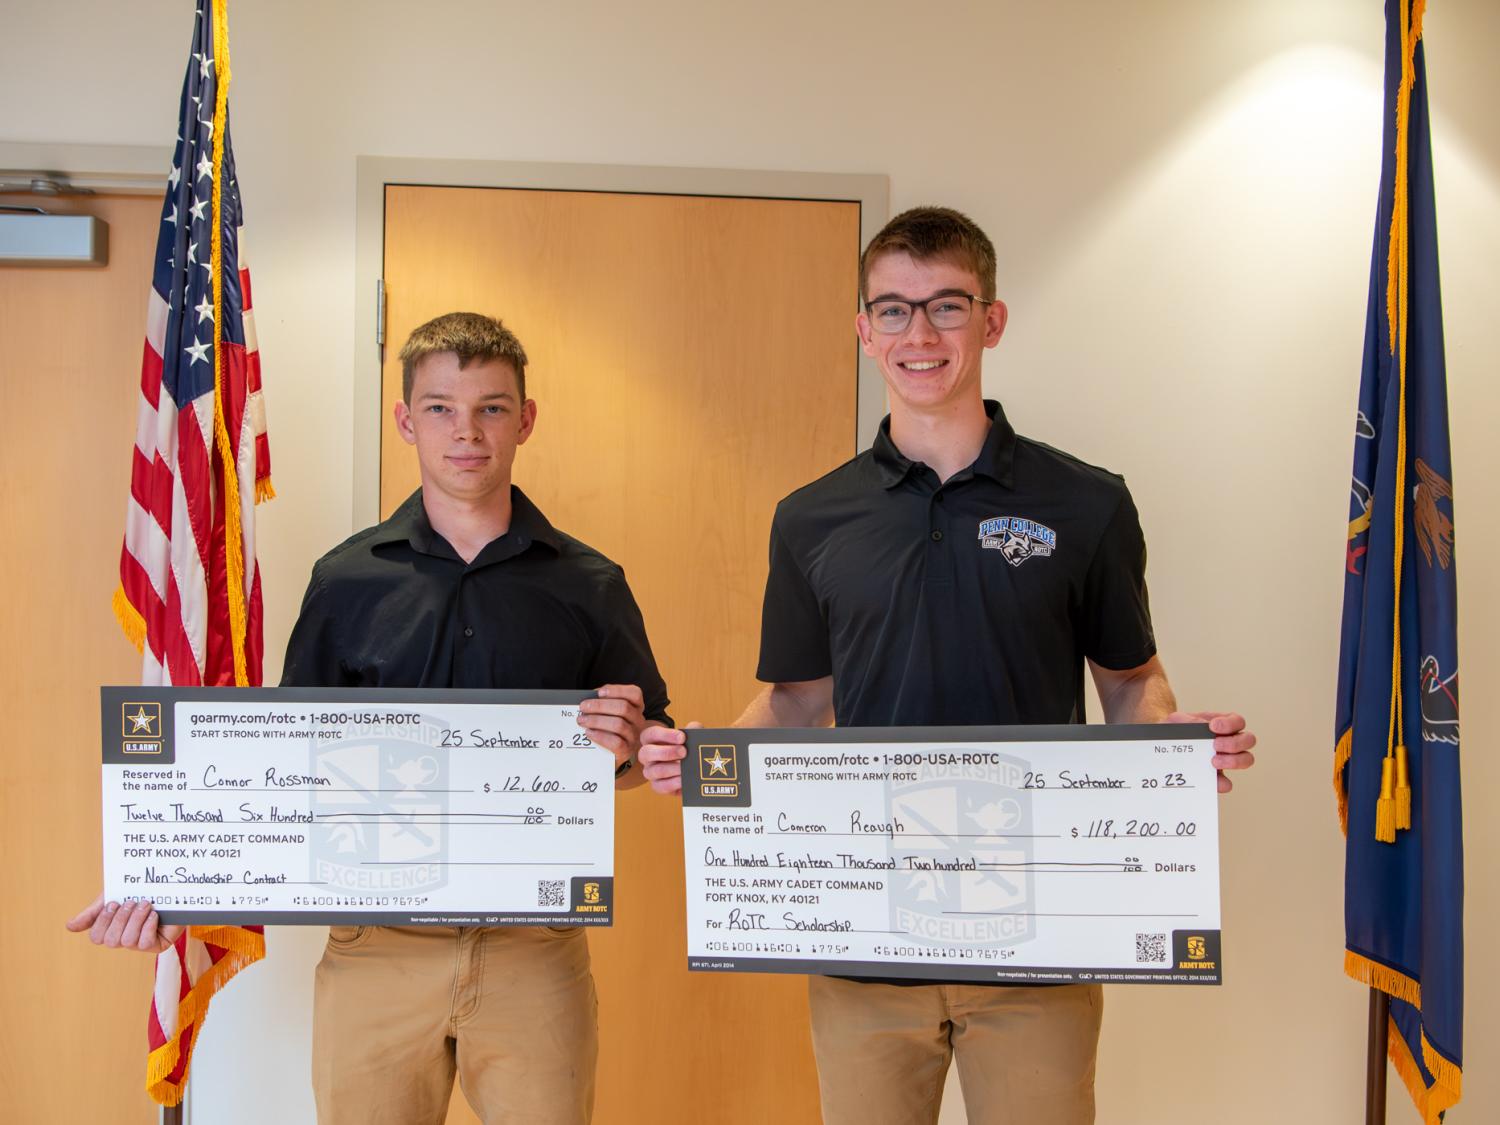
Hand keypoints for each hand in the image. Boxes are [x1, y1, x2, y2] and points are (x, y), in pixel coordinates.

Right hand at [66, 893, 182, 952]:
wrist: (173, 887)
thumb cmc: (142, 891)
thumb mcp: (115, 896)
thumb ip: (93, 912)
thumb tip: (68, 927)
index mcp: (112, 929)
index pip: (96, 937)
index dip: (103, 921)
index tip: (113, 902)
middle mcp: (124, 939)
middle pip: (110, 941)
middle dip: (120, 919)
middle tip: (132, 902)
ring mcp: (141, 943)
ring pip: (127, 942)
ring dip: (136, 920)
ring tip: (145, 904)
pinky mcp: (158, 945)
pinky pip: (145, 943)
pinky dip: (148, 926)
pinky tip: (154, 915)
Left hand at [579, 684, 647, 770]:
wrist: (612, 754)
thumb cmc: (609, 728)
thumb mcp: (610, 713)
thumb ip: (602, 703)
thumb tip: (588, 699)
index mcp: (636, 707)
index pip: (634, 694)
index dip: (617, 691)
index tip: (599, 692)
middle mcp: (638, 720)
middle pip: (623, 708)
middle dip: (600, 706)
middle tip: (583, 707)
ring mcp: (634, 736)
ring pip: (618, 724)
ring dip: (596, 720)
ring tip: (582, 720)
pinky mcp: (627, 750)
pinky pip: (615, 742)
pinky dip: (600, 736)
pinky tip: (588, 733)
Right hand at [638, 722, 698, 795]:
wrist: (693, 768)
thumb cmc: (687, 748)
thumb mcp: (691, 736)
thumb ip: (693, 729)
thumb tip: (694, 728)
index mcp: (652, 740)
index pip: (650, 734)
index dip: (665, 735)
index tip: (682, 737)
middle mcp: (647, 756)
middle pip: (646, 753)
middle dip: (665, 752)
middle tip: (684, 752)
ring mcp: (650, 771)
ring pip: (652, 771)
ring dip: (670, 769)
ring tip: (684, 768)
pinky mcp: (657, 785)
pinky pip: (659, 786)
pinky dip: (672, 783)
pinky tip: (683, 780)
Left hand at [1167, 711, 1255, 793]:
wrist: (1161, 749)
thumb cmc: (1174, 732)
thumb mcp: (1176, 721)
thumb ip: (1187, 720)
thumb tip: (1202, 726)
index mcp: (1221, 725)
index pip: (1238, 721)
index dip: (1231, 724)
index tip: (1213, 726)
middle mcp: (1228, 741)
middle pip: (1249, 740)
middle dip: (1235, 743)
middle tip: (1215, 745)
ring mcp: (1225, 760)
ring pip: (1247, 759)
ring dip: (1234, 761)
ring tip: (1213, 762)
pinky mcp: (1216, 778)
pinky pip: (1227, 783)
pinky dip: (1222, 783)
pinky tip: (1213, 780)